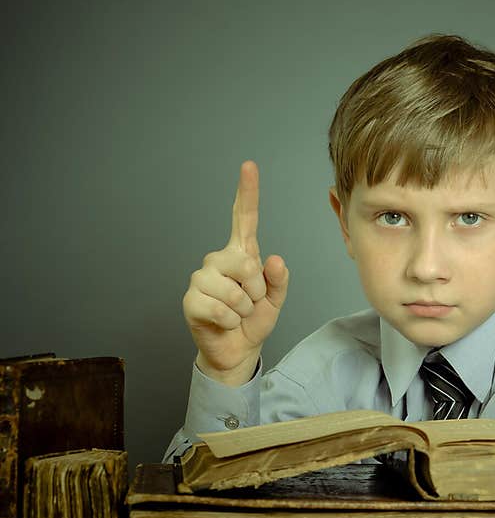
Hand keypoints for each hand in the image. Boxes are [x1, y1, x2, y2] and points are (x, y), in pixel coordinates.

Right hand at [182, 161, 288, 384]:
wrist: (238, 351)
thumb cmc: (254, 321)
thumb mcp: (276, 300)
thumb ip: (279, 280)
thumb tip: (274, 259)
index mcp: (241, 254)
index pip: (243, 218)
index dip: (246, 192)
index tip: (249, 166)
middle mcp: (218, 260)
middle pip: (244, 262)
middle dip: (257, 289)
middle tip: (252, 302)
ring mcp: (201, 279)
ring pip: (233, 290)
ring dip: (244, 308)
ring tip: (238, 313)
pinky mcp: (191, 300)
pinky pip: (221, 308)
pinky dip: (231, 321)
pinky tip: (225, 323)